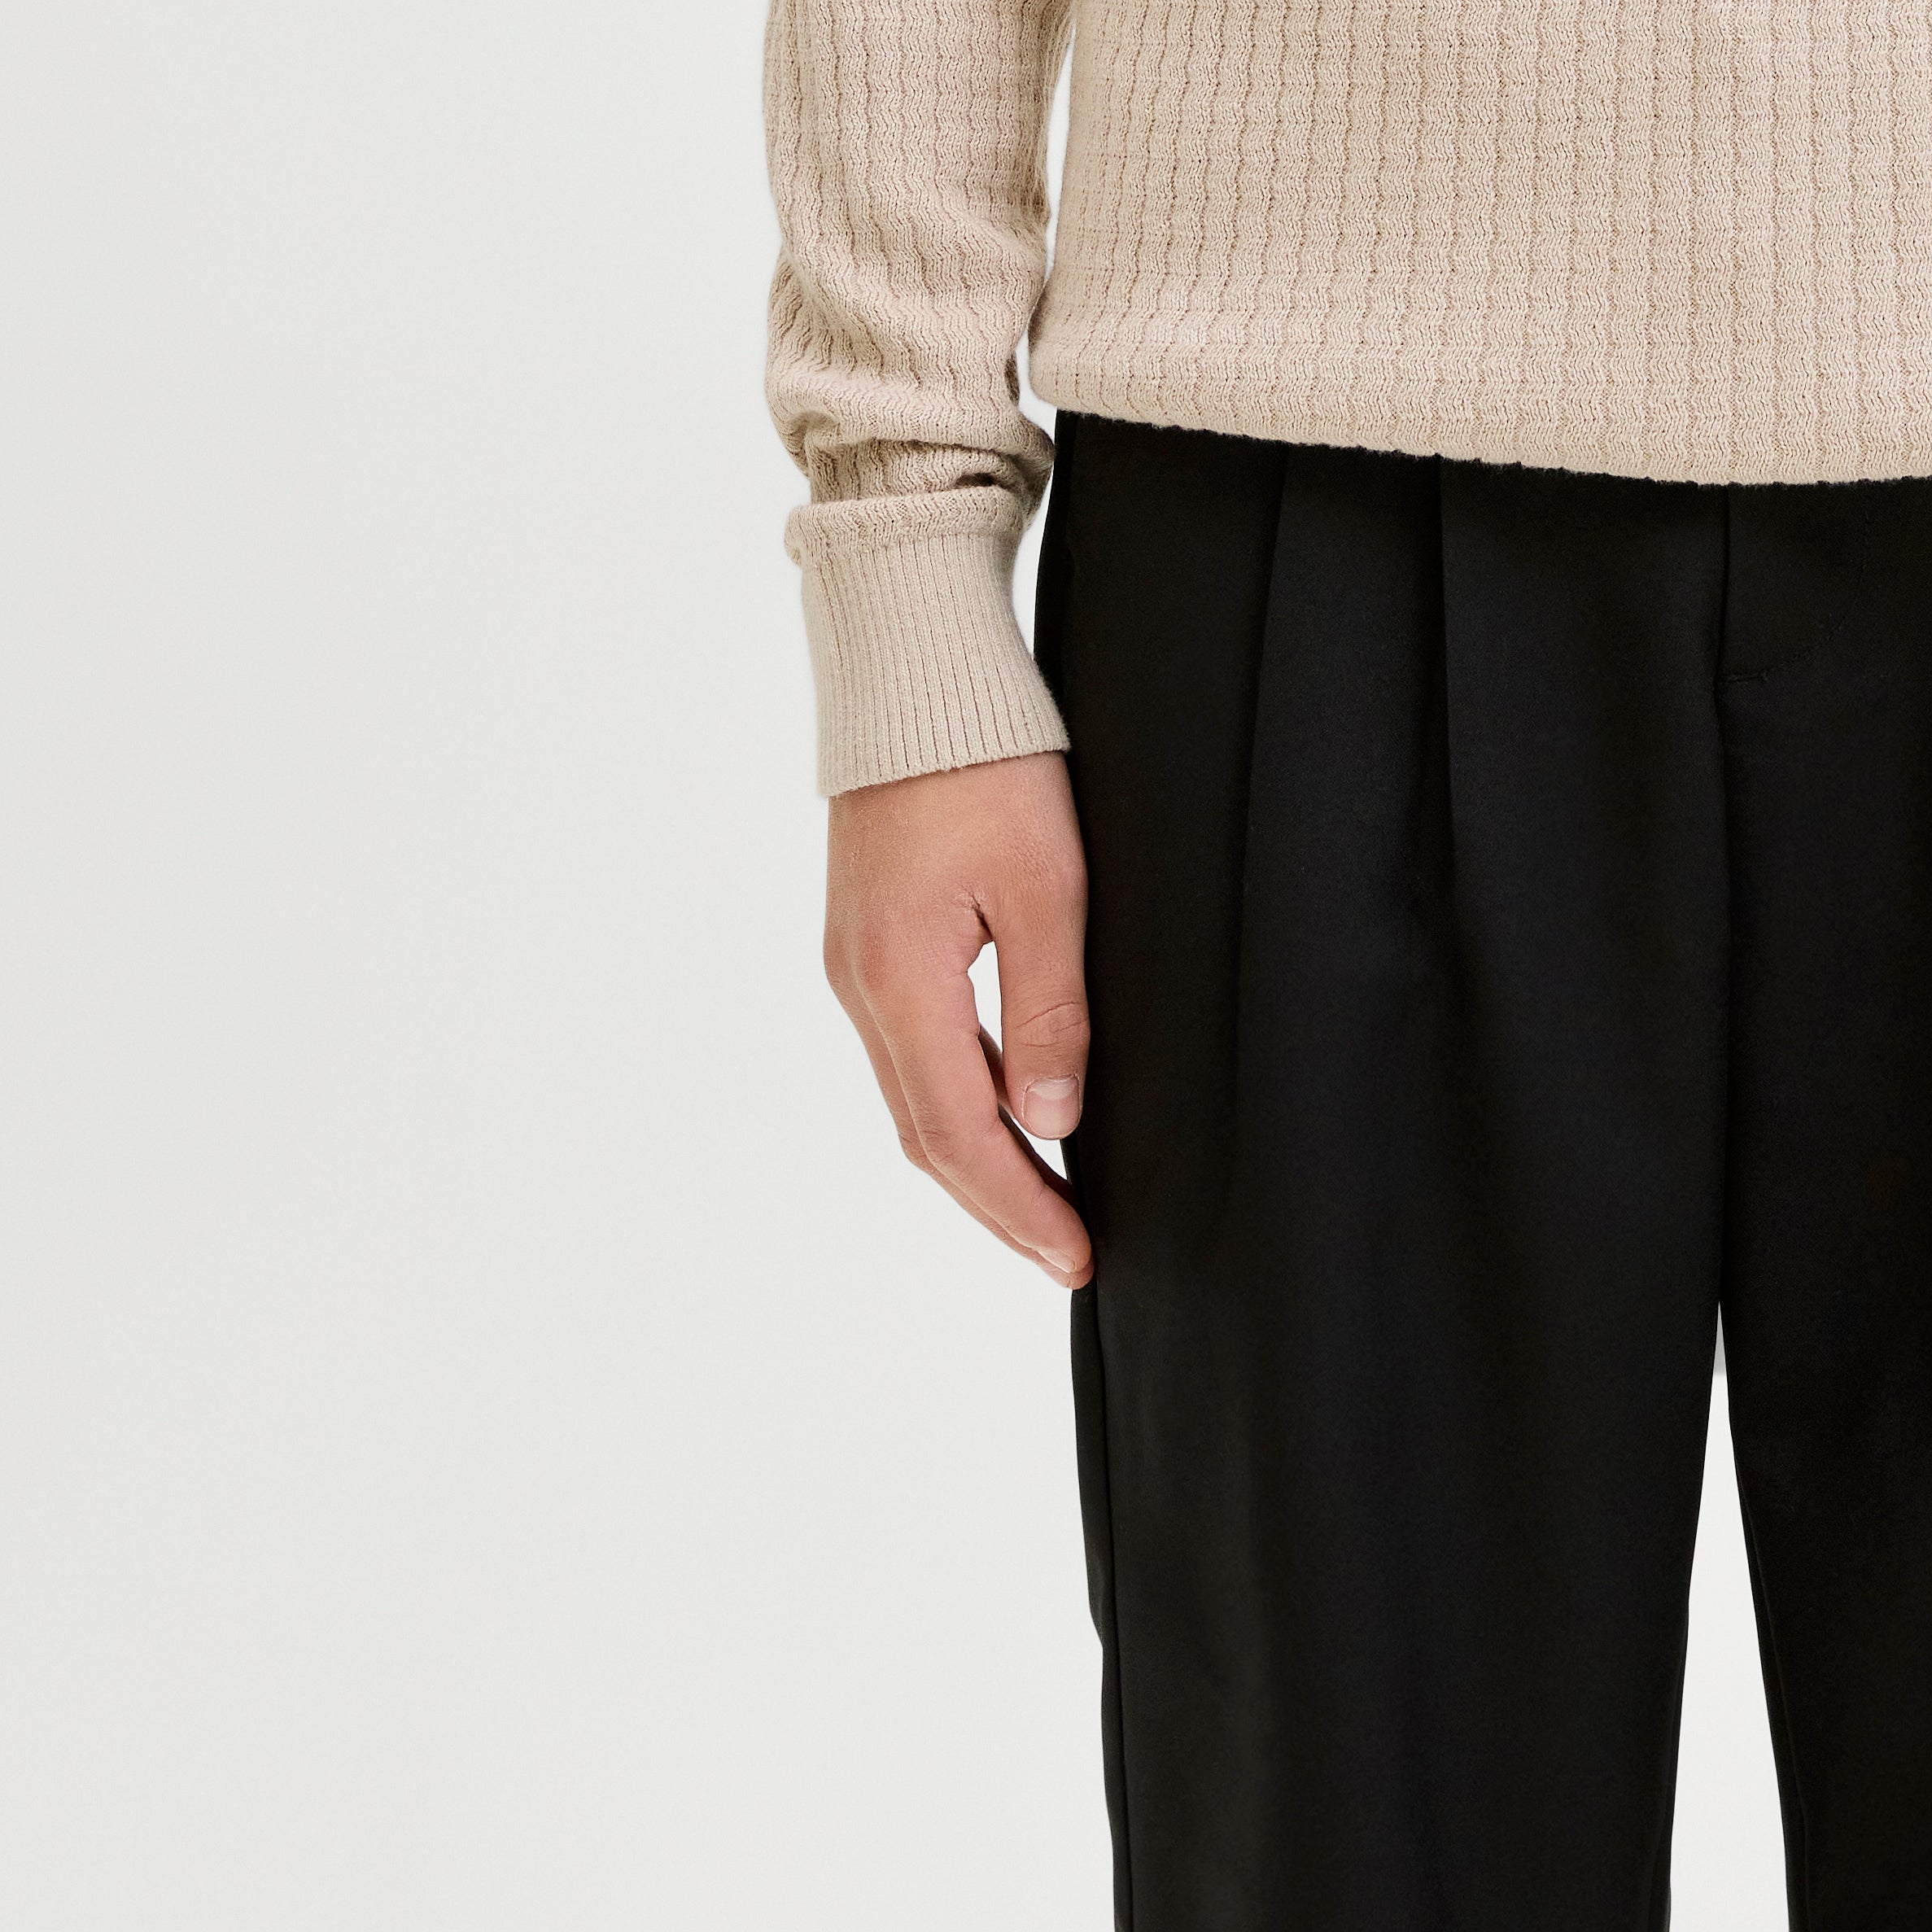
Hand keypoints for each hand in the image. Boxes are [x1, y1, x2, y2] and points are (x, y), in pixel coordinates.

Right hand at [823, 750, 1093, 1284]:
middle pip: (926, 1131)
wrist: (914, 673)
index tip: (1076, 1257)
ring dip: (977, 1155)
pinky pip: (912, 1047)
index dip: (1019, 1207)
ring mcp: (855, 962)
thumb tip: (1050, 1123)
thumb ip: (1046, 1008)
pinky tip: (1008, 1105)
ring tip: (1048, 1199)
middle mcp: (860, 986)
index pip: (959, 1134)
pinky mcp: (868, 936)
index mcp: (898, 981)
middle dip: (998, 1203)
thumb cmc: (986, 763)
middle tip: (1069, 1252)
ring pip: (915, 1094)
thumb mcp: (1044, 883)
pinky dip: (959, 1095)